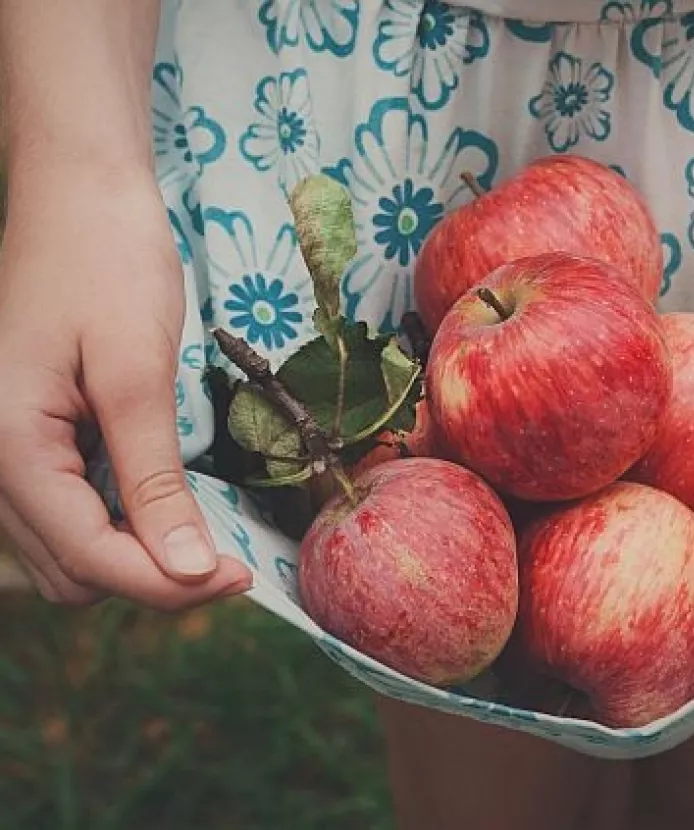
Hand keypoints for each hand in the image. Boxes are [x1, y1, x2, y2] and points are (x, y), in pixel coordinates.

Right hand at [0, 161, 251, 607]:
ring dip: (133, 554)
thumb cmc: (108, 262)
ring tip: (200, 524)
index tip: (240, 576)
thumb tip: (185, 570)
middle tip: (225, 553)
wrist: (77, 192)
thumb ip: (154, 479)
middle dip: (150, 575)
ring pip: (64, 551)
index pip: (90, 559)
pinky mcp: (21, 437)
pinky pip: (63, 510)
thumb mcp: (138, 373)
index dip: (170, 583)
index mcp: (6, 446)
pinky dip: (114, 518)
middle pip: (72, 571)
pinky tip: (162, 493)